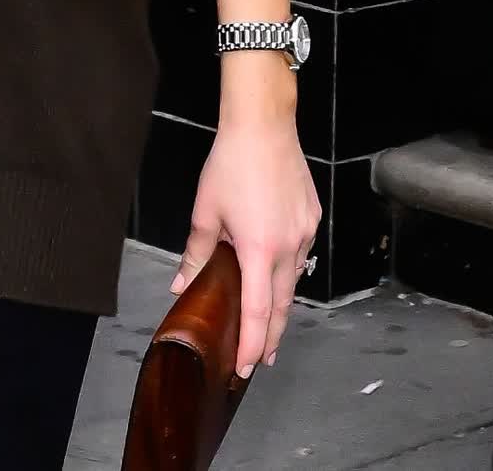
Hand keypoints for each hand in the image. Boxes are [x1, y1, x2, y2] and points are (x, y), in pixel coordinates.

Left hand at [174, 106, 320, 377]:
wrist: (263, 126)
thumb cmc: (230, 163)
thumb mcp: (205, 211)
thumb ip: (196, 254)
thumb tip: (181, 285)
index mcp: (258, 249)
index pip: (258, 311)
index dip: (253, 343)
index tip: (248, 367)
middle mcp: (287, 247)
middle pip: (281, 305)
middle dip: (271, 337)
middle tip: (262, 359)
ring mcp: (304, 233)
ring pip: (292, 280)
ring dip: (280, 304)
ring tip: (268, 324)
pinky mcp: (312, 218)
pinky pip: (300, 254)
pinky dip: (286, 269)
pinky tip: (275, 271)